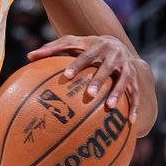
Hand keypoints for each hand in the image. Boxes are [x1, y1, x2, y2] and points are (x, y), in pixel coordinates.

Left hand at [27, 35, 143, 122]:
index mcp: (97, 46)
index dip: (77, 65)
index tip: (67, 76)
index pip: (85, 55)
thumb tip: (29, 56)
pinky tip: (131, 122)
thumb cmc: (87, 46)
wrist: (118, 43)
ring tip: (110, 107)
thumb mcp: (72, 43)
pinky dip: (135, 106)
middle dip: (99, 80)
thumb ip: (52, 49)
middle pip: (106, 68)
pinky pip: (136, 93)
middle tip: (89, 94)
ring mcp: (126, 67)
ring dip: (118, 93)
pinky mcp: (135, 79)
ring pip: (124, 81)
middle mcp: (114, 55)